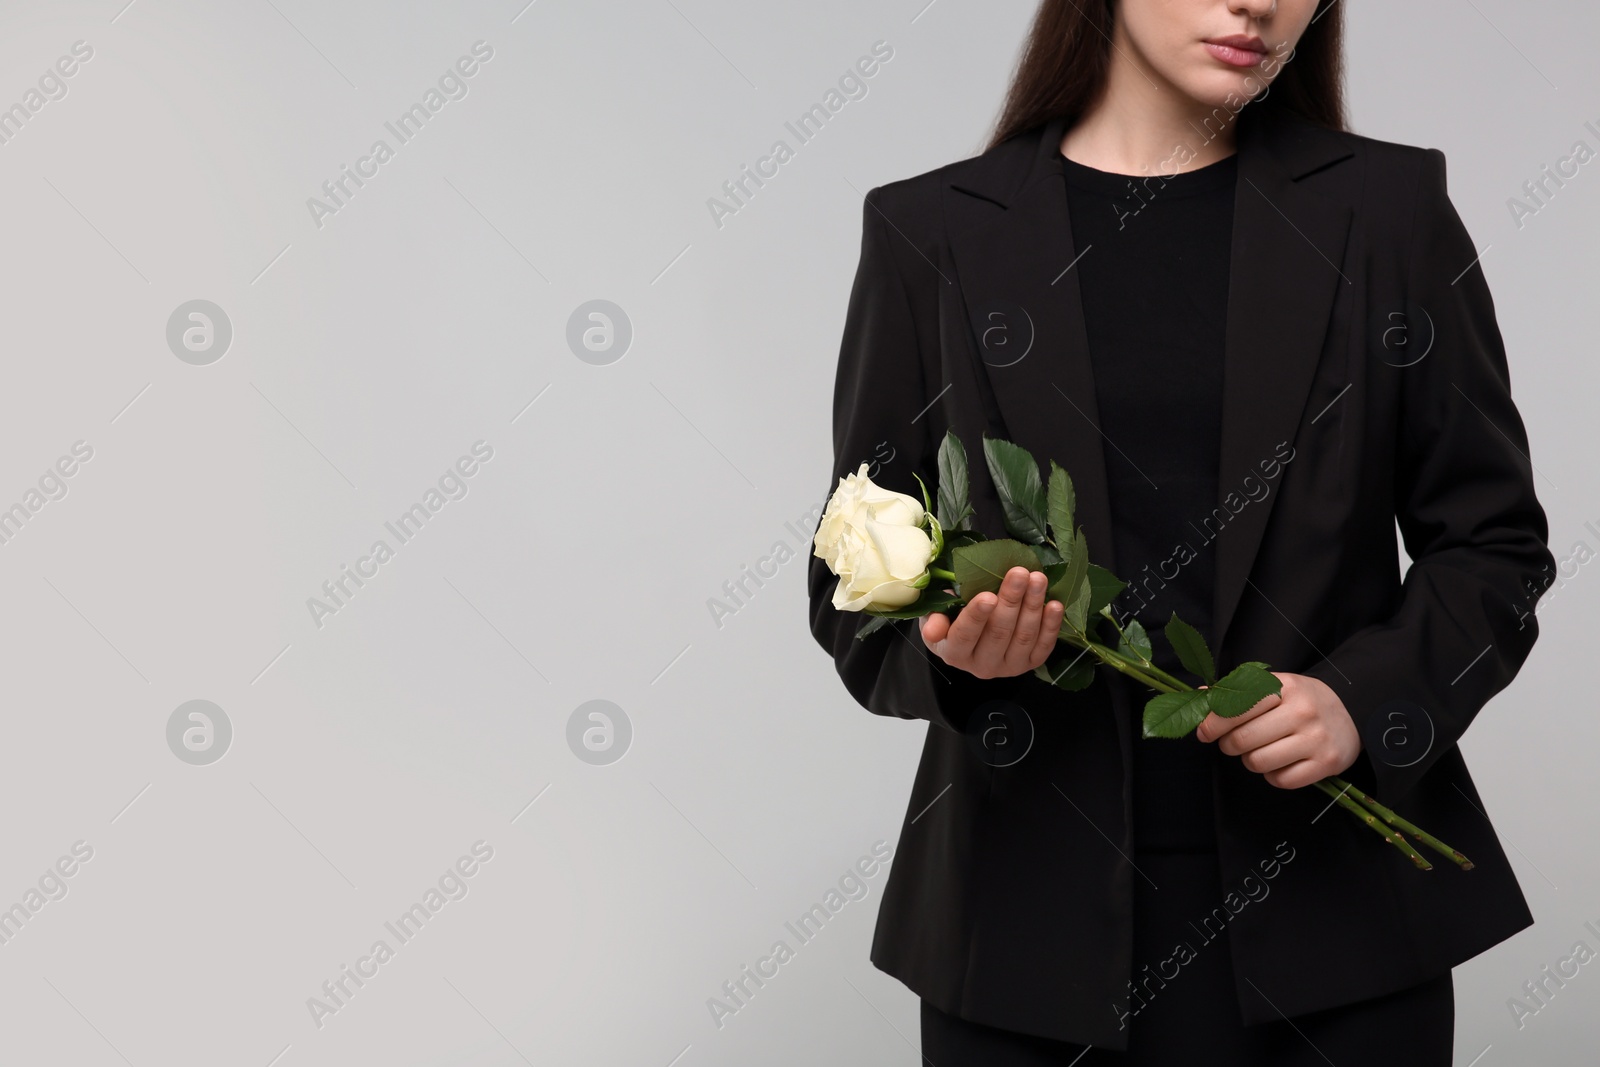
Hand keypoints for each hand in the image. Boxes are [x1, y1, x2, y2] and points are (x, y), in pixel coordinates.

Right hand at [919, 566, 1062, 679]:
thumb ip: (934, 620)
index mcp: (955, 654)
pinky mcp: (1028, 664)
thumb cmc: (952, 620)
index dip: (977, 616)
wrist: (972, 638)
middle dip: (1011, 600)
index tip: (988, 596)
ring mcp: (1008, 667)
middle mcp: (981, 667)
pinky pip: (1043, 647)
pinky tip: (1054, 604)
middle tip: (1020, 573)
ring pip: (1023, 637)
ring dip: (1033, 606)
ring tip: (1038, 579)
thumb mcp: (935, 617)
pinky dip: (1051, 626)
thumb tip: (933, 630)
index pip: (965, 635)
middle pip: (999, 633)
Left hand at [1194, 672, 1360, 788]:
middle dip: (1230, 745)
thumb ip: (1236, 692)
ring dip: (1251, 761)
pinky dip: (1274, 775)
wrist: (1352, 712)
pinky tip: (1281, 762)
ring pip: (1258, 763)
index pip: (1236, 707)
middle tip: (1235, 742)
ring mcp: (1316, 739)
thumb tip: (1198, 696)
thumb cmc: (1301, 701)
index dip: (1213, 723)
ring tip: (1261, 750)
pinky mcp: (1326, 763)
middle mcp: (1302, 711)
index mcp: (1284, 687)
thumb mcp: (1273, 687)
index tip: (1204, 732)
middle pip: (1242, 740)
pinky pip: (1281, 780)